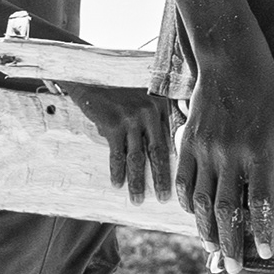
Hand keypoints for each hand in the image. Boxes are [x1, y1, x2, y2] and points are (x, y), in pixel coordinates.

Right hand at [64, 84, 177, 202]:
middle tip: (165, 199)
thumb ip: (160, 113)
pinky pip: (117, 154)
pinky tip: (118, 184)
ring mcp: (132, 119)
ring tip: (138, 199)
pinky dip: (117, 172)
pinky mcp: (113, 125)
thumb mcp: (145, 93)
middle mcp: (151, 111)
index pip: (174, 138)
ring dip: (138, 182)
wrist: (90, 73)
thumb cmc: (120, 85)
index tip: (183, 180)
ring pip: (138, 157)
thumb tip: (174, 142)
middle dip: (162, 178)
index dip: (179, 161)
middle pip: (159, 152)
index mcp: (163, 104)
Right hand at [174, 43, 273, 261]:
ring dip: (205, 229)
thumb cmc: (270, 90)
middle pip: (226, 209)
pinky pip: (182, 180)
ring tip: (212, 248)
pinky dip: (185, 202)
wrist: (230, 60)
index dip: (262, 231)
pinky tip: (192, 216)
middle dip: (230, 242)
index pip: (260, 202)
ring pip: (199, 200)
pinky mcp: (187, 142)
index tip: (265, 255)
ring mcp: (204, 149)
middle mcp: (229, 154)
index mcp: (259, 152)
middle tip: (233, 268)